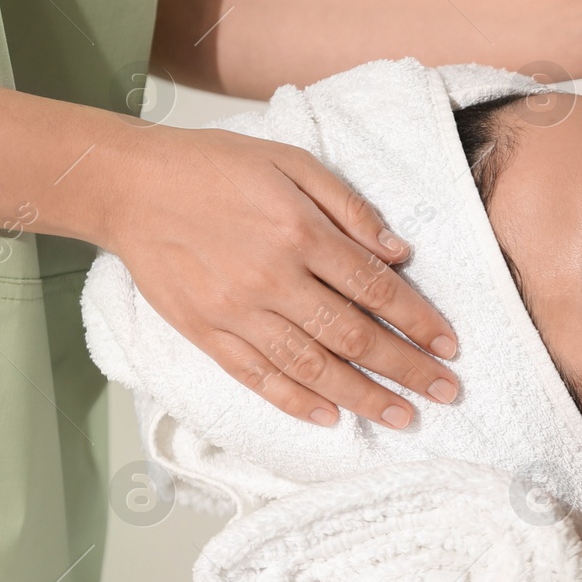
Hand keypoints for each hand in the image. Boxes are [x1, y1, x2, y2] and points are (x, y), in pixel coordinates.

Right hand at [100, 125, 459, 427]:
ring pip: (312, 367)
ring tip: (403, 416)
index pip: (376, 288)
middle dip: (407, 368)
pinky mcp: (205, 333)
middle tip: (445, 392)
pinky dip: (296, 402)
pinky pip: (258, 377)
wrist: (130, 186)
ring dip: (363, 397)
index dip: (419, 321)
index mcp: (300, 232)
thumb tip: (400, 253)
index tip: (451, 346)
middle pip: (354, 336)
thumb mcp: (292, 162)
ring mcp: (236, 312)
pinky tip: (330, 418)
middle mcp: (273, 279)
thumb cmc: (216, 167)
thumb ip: (350, 207)